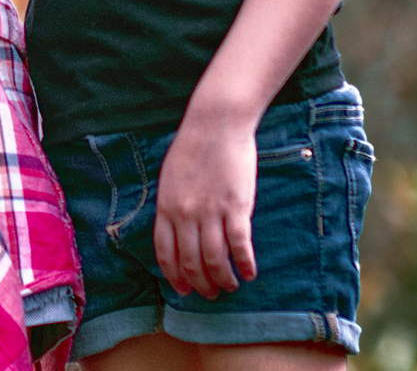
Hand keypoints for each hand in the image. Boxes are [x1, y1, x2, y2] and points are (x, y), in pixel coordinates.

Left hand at [152, 116, 258, 298]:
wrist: (216, 123)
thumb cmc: (194, 147)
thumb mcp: (171, 178)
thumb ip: (172, 207)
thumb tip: (177, 234)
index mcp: (166, 208)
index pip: (166, 254)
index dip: (175, 277)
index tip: (184, 289)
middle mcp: (185, 215)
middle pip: (191, 263)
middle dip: (201, 285)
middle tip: (211, 293)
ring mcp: (211, 212)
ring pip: (215, 260)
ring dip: (224, 280)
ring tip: (231, 286)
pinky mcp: (236, 206)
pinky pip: (239, 245)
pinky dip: (245, 264)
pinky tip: (249, 273)